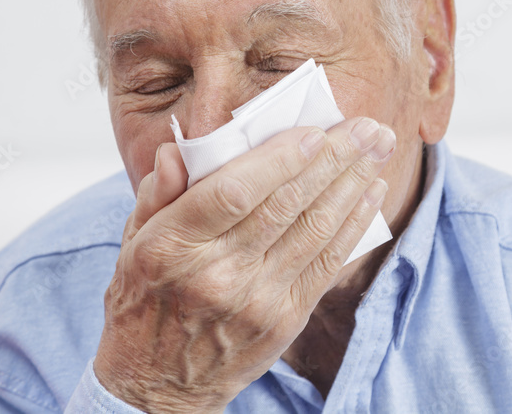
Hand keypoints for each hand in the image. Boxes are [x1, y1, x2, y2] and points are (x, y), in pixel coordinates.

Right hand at [93, 117, 394, 412]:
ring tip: (379, 146)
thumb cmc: (145, 300)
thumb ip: (157, 193)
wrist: (158, 385)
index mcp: (172, 246)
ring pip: (314, 229)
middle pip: (285, 204)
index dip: (279, 159)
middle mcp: (217, 273)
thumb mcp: (132, 243)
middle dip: (334, 158)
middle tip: (367, 125)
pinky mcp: (284, 320)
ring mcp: (256, 300)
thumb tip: (180, 151)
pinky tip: (371, 192)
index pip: (233, 192)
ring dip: (353, 182)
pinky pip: (326, 263)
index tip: (314, 131)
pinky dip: (352, 223)